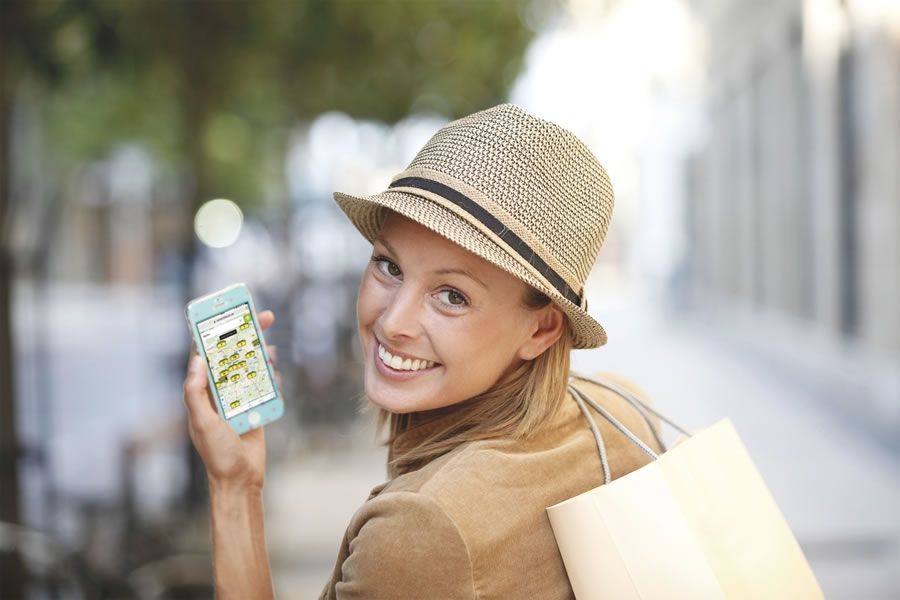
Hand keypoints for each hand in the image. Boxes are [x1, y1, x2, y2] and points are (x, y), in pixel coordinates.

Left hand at [182, 310, 280, 490]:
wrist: (241, 479)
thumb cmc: (217, 454)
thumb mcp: (202, 422)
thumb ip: (195, 393)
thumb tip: (197, 361)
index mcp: (202, 392)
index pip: (207, 355)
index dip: (215, 333)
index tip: (226, 314)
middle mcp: (220, 392)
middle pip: (233, 355)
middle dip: (247, 335)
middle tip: (264, 317)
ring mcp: (239, 398)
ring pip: (251, 366)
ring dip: (261, 352)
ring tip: (270, 339)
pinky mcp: (256, 406)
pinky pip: (264, 383)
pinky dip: (271, 372)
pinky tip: (275, 365)